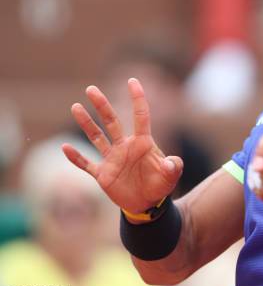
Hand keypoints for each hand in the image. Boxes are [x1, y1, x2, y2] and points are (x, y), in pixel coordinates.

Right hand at [62, 78, 182, 216]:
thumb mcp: (171, 177)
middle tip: (91, 88)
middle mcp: (125, 147)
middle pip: (111, 121)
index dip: (137, 98)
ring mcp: (112, 159)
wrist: (148, 204)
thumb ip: (174, 168)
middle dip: (102, 105)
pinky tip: (65, 147)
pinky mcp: (103, 174)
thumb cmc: (161, 186)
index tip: (132, 81)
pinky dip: (76, 157)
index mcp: (142, 143)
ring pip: (97, 137)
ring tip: (76, 107)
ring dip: (86, 123)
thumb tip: (173, 164)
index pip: (140, 116)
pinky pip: (86, 163)